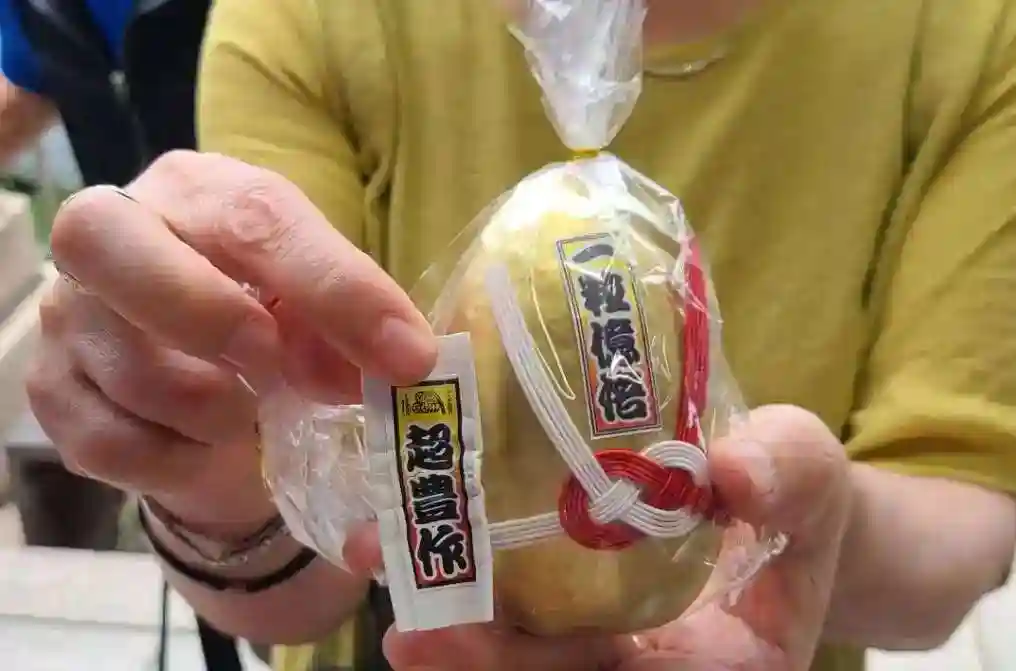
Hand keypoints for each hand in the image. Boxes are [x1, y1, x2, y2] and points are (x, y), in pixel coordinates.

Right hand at [27, 150, 436, 532]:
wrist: (205, 377)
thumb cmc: (268, 318)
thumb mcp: (318, 305)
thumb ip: (350, 322)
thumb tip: (397, 364)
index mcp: (196, 190)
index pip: (255, 219)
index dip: (336, 291)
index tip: (406, 357)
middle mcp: (111, 232)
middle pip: (108, 242)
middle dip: (210, 316)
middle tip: (273, 365)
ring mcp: (67, 314)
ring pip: (127, 366)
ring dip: (216, 411)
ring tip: (251, 413)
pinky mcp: (51, 390)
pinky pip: (110, 441)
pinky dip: (179, 459)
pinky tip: (205, 446)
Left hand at [382, 405, 852, 670]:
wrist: (769, 501)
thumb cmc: (794, 493)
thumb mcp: (808, 471)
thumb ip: (788, 473)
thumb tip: (733, 472)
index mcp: (725, 664)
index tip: (485, 645)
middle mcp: (658, 666)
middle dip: (482, 668)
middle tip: (407, 633)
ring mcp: (609, 644)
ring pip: (525, 660)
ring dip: (451, 639)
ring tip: (381, 585)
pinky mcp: (571, 611)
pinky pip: (513, 618)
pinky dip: (460, 595)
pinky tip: (407, 553)